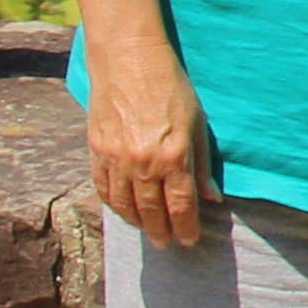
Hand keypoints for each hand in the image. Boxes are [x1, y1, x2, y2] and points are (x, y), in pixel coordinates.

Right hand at [81, 36, 213, 251]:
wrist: (128, 62)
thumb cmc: (171, 87)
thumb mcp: (198, 122)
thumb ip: (202, 163)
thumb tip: (211, 197)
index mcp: (173, 155)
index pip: (181, 204)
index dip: (186, 226)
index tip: (190, 241)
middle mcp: (143, 164)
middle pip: (151, 211)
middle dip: (161, 231)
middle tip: (168, 244)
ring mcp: (116, 161)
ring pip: (125, 206)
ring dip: (137, 223)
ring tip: (148, 231)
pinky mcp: (96, 154)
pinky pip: (104, 190)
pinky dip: (114, 206)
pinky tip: (123, 211)